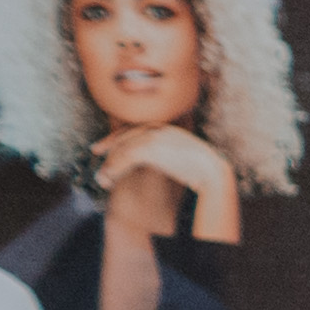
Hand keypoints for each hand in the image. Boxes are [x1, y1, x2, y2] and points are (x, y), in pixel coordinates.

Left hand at [93, 124, 241, 242]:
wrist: (212, 171)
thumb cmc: (204, 171)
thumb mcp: (185, 158)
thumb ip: (170, 156)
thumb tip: (164, 162)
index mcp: (166, 130)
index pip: (134, 130)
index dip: (115, 139)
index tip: (102, 148)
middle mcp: (159, 129)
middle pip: (125, 137)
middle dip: (108, 149)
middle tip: (97, 162)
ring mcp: (154, 136)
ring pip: (123, 148)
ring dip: (110, 165)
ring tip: (103, 180)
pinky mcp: (150, 147)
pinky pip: (125, 157)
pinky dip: (114, 168)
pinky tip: (110, 178)